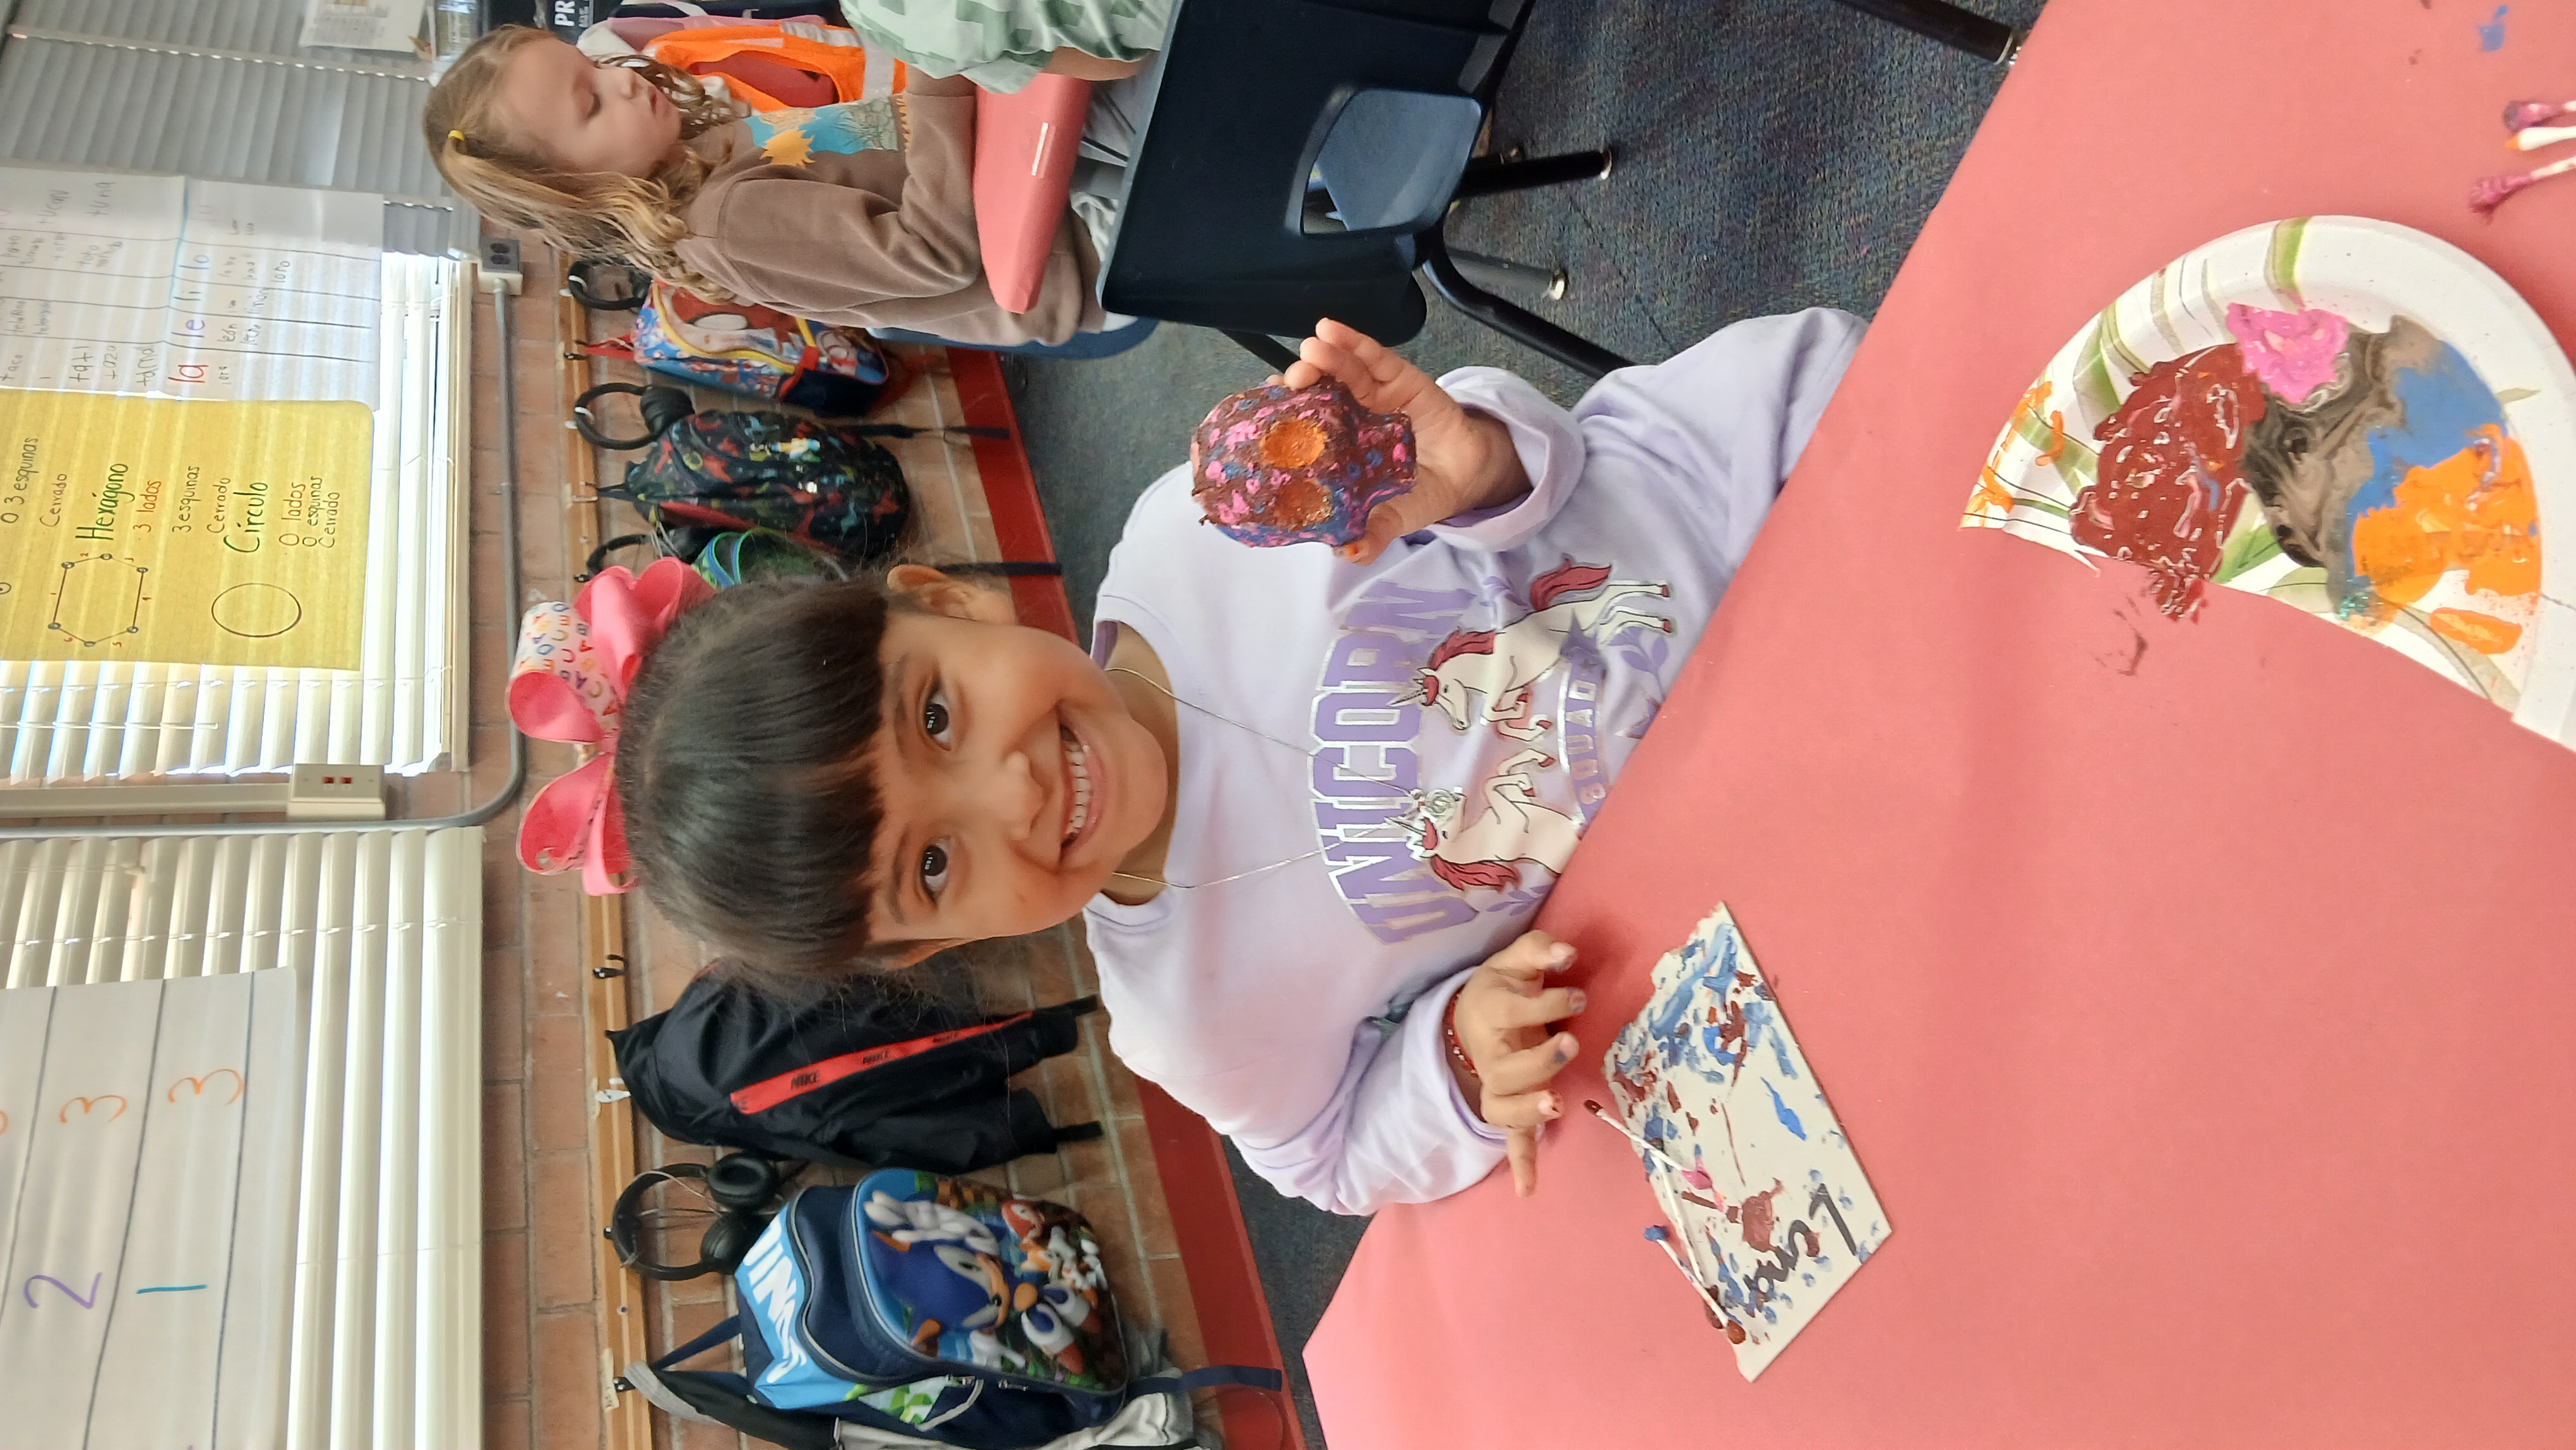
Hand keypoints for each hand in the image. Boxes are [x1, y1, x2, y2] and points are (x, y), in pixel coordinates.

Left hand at [1277, 318, 1528, 564]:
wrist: (1465, 477)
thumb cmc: (1415, 495)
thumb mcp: (1391, 520)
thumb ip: (1372, 535)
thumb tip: (1346, 554)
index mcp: (1334, 449)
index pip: (1300, 428)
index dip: (1280, 419)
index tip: (1260, 416)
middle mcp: (1346, 417)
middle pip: (1315, 393)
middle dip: (1299, 382)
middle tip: (1289, 381)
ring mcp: (1371, 395)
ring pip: (1340, 370)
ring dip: (1322, 357)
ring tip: (1310, 350)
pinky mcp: (1399, 378)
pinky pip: (1373, 357)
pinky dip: (1352, 342)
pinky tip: (1331, 329)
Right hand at [1450, 930, 1586, 1196]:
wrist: (1464, 1022)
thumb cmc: (1499, 989)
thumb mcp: (1512, 960)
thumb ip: (1539, 948)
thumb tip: (1570, 950)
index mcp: (1490, 1014)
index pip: (1514, 1011)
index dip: (1547, 1003)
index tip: (1578, 995)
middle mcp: (1490, 1056)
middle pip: (1506, 1067)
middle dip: (1538, 1059)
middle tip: (1569, 1043)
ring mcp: (1497, 1087)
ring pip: (1502, 1106)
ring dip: (1526, 1108)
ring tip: (1554, 1104)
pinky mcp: (1507, 1108)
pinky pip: (1510, 1139)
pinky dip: (1519, 1163)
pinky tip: (1528, 1189)